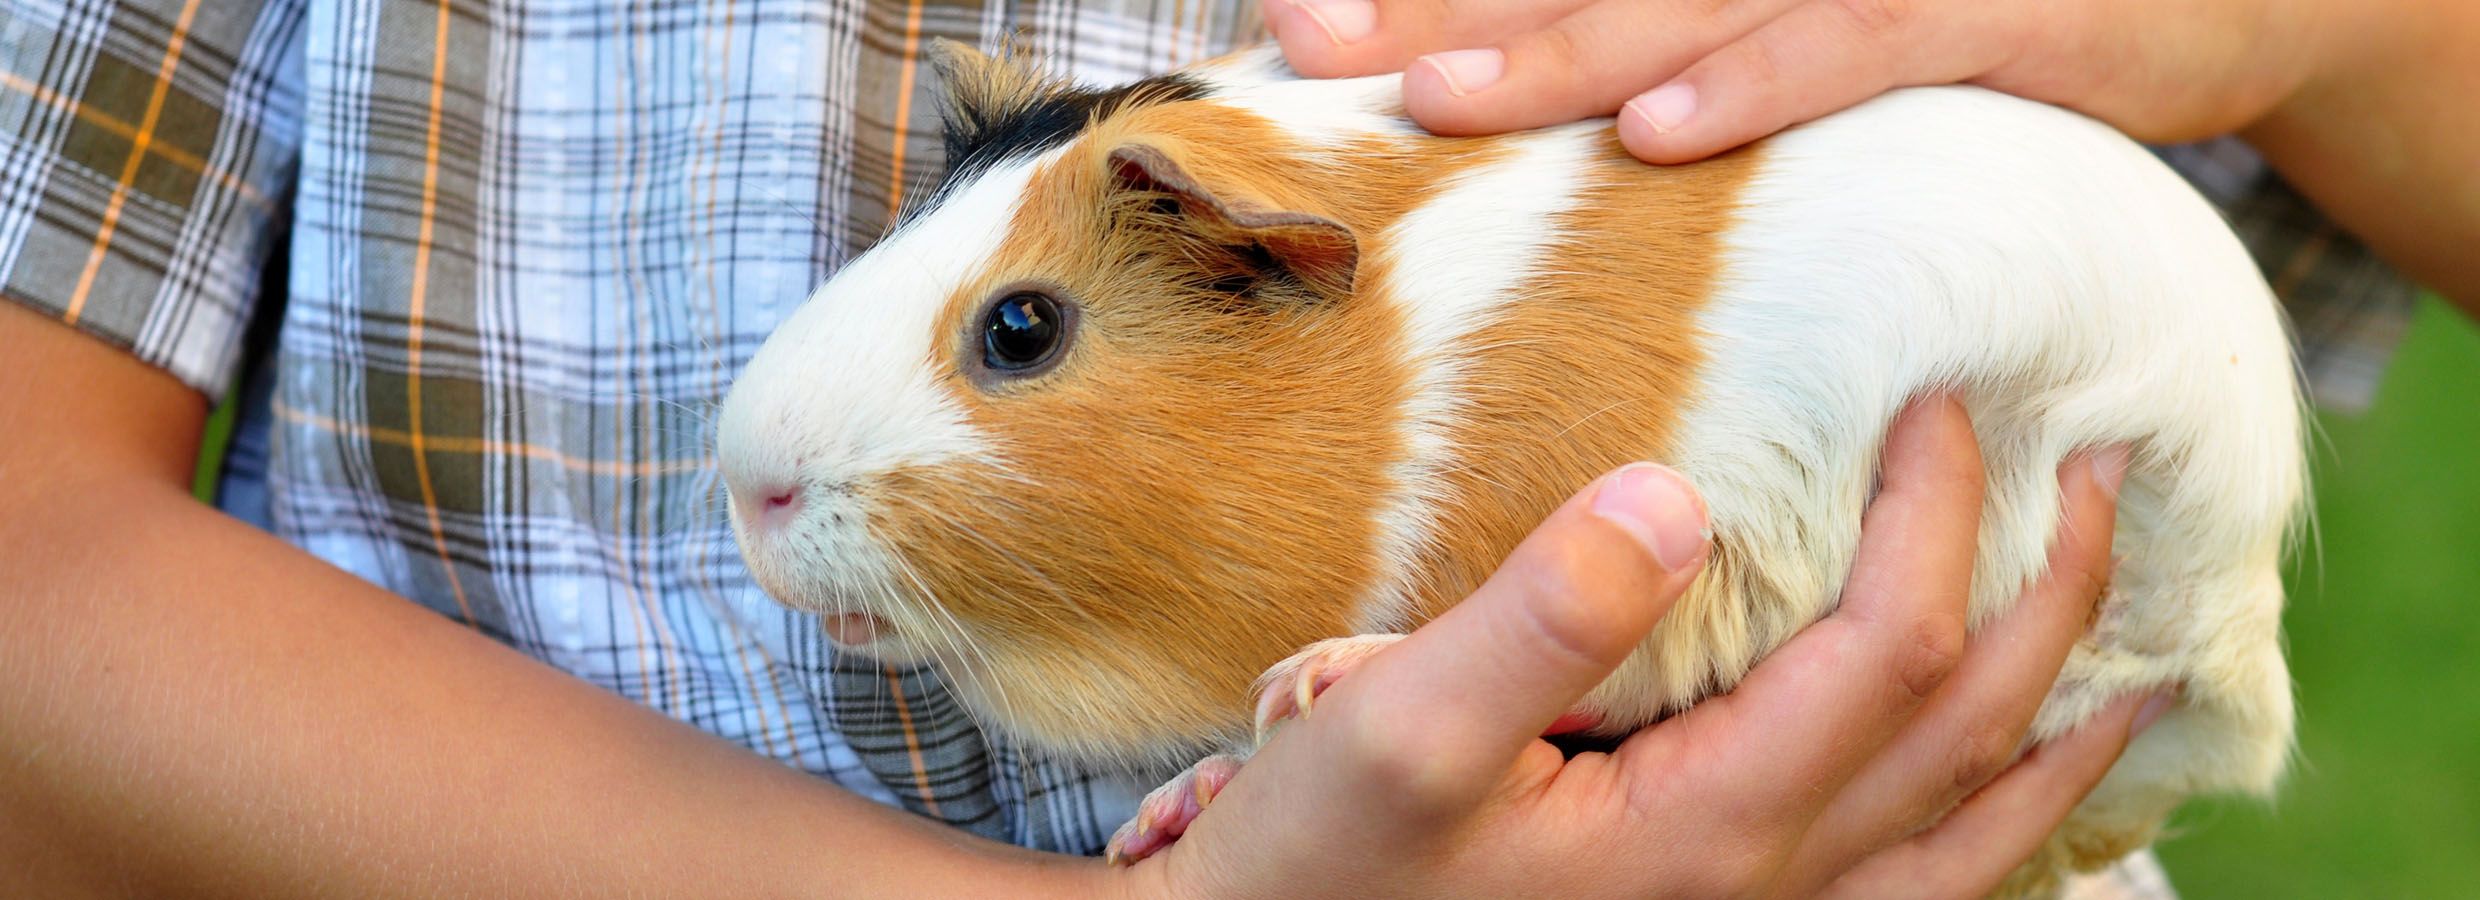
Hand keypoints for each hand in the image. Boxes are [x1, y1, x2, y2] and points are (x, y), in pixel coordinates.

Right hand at [1100, 396, 2159, 897]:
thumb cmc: (1324, 869)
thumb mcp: (1398, 734)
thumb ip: (1544, 615)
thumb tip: (1676, 494)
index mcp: (1710, 826)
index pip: (1889, 645)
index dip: (1939, 511)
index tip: (1942, 398)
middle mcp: (1773, 889)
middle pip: (1972, 731)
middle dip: (2054, 592)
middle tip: (2105, 469)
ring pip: (1978, 831)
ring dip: (2066, 723)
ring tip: (2132, 646)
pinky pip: (1926, 892)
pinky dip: (2002, 829)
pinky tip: (2007, 796)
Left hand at [1262, 0, 2352, 163]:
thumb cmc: (1979, 25)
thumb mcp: (1824, 31)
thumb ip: (1690, 53)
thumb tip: (1570, 135)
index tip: (1299, 23)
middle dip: (1438, 9)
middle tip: (1308, 36)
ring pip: (1687, 5)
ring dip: (1555, 52)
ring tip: (1433, 97)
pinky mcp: (1979, 12)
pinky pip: (1849, 50)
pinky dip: (1753, 90)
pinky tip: (1659, 135)